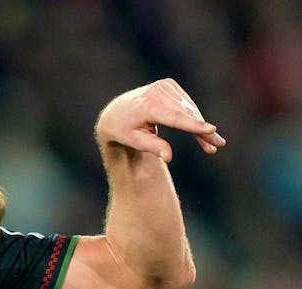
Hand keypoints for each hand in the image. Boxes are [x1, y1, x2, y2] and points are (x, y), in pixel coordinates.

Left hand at [95, 78, 225, 161]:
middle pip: (186, 115)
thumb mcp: (134, 141)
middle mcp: (155, 92)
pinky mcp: (169, 85)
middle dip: (202, 131)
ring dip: (200, 127)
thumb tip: (168, 157)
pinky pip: (187, 104)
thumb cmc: (124, 130)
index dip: (192, 125)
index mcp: (146, 106)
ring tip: (212, 145)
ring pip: (190, 110)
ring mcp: (164, 86)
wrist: (116, 111)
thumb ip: (152, 147)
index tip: (210, 130)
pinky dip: (194, 118)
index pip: (173, 117)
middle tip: (218, 146)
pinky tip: (201, 132)